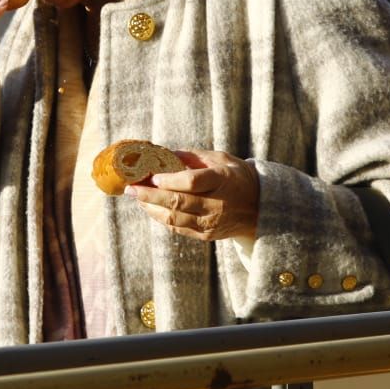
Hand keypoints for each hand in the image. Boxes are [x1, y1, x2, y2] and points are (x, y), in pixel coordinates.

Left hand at [127, 149, 259, 242]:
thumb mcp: (221, 159)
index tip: (152, 176)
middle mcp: (217, 204)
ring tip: (136, 197)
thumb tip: (164, 153)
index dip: (170, 180)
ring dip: (151, 208)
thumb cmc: (236, 177)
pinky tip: (150, 208)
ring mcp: (211, 223)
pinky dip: (161, 218)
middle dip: (150, 195)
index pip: (192, 182)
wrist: (260, 208)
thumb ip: (194, 156)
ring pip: (175, 218)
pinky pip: (178, 228)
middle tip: (130, 188)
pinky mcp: (206, 235)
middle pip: (178, 202)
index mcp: (222, 181)